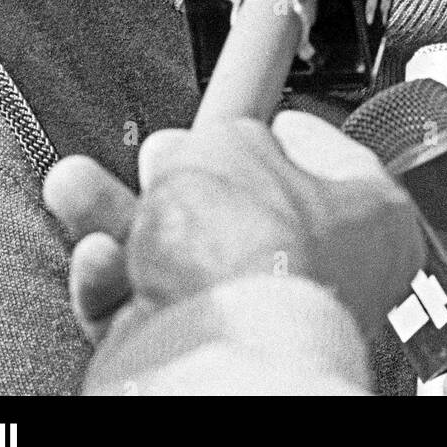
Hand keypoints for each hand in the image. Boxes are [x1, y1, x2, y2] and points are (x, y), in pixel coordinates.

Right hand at [45, 111, 426, 343]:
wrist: (214, 348)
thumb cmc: (251, 252)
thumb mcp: (230, 142)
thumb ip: (213, 134)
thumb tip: (191, 149)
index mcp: (370, 215)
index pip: (324, 153)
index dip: (275, 122)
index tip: (244, 98)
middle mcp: (322, 269)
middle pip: (235, 202)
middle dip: (174, 173)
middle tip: (153, 154)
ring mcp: (260, 313)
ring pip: (178, 250)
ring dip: (121, 215)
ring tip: (76, 187)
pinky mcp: (202, 347)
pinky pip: (148, 299)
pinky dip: (113, 275)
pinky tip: (99, 253)